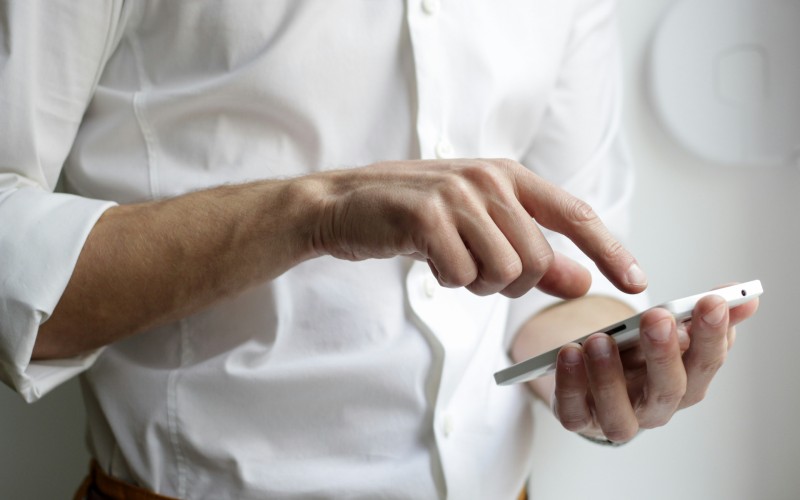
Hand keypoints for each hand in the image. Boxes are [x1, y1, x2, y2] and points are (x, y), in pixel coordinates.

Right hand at [311, 159, 646, 298]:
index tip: (636, 282)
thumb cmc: (416, 216)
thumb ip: (533, 253)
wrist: (346, 204)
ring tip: (449, 259)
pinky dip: (447, 281)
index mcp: (509, 176)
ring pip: (503, 271)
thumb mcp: (480, 228)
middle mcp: (489, 179)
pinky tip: (427, 258)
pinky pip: (461, 275)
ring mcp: (457, 195)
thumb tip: (581, 281)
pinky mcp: (426, 216)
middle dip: (510, 282)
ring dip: (476, 282)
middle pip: (536, 260)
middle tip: (475, 269)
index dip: (610, 250)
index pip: (575, 215)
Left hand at [550, 290, 758, 442]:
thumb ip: (700, 315)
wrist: (595, 378)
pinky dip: (570, 385)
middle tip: (657, 318)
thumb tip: (744, 297)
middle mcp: (656, 408)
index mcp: (686, 383)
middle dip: (664, 353)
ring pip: (619, 412)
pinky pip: (573, 412)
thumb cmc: (638, 355)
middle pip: (668, 390)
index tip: (711, 301)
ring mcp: (617, 418)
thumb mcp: (667, 331)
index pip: (707, 363)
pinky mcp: (579, 419)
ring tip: (600, 339)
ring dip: (609, 376)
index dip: (712, 335)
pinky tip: (568, 353)